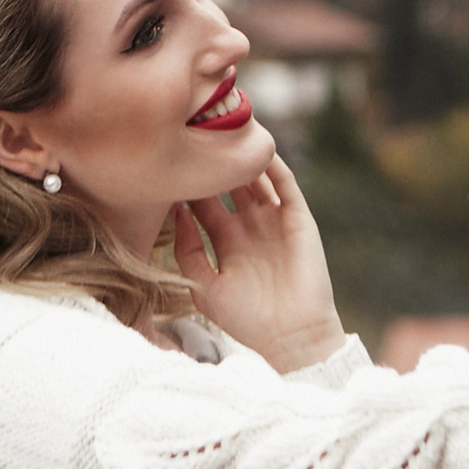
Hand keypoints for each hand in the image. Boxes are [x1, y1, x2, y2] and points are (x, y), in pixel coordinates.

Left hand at [172, 155, 344, 373]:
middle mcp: (249, 228)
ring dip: (243, 159)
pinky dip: (273, 166)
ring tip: (226, 133)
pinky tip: (257, 150)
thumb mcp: (204, 286)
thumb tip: (177, 212)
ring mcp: (274, 221)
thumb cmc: (245, 319)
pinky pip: (285, 184)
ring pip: (256, 179)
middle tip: (194, 139)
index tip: (170, 164)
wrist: (290, 335)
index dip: (188, 185)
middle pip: (228, 185)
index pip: (203, 204)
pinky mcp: (298, 219)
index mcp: (225, 243)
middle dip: (214, 166)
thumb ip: (187, 250)